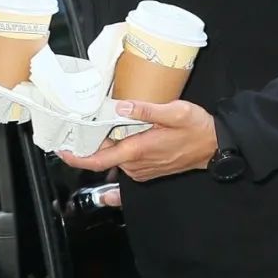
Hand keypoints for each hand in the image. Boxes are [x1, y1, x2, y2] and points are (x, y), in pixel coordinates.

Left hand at [58, 99, 217, 180]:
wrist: (215, 147)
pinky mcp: (146, 170)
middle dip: (93, 141)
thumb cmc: (197, 129)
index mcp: (137, 151)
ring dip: (109, 143)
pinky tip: (122, 136)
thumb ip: (147, 110)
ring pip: (115, 157)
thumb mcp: (175, 112)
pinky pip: (125, 161)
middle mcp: (135, 165)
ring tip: (107, 123)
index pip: (98, 160)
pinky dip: (120, 149)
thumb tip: (123, 107)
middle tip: (84, 123)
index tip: (62, 151)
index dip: (77, 158)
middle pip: (104, 156)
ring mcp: (140, 170)